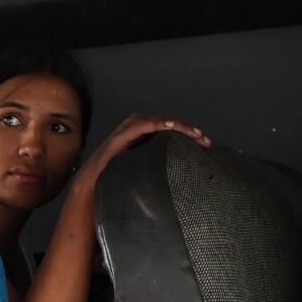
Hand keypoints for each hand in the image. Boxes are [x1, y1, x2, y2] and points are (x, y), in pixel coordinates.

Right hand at [81, 114, 209, 184]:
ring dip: (180, 126)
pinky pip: (145, 125)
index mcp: (147, 133)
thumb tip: (183, 175)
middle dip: (190, 130)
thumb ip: (160, 163)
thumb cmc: (118, 174)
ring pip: (162, 122)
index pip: (173, 129)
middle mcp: (141, 126)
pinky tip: (170, 126)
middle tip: (205, 140)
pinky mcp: (125, 132)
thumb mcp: (145, 167)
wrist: (95, 179)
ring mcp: (132, 127)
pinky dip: (158, 124)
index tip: (206, 144)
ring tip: (194, 133)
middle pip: (171, 124)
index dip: (191, 134)